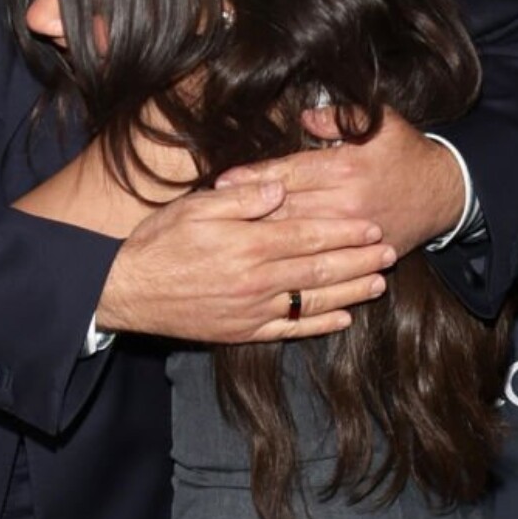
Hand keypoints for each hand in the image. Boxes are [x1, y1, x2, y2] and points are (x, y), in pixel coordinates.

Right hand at [93, 178, 388, 342]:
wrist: (126, 291)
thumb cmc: (158, 242)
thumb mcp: (196, 206)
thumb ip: (242, 197)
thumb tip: (281, 187)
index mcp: (248, 244)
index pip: (309, 235)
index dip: (345, 231)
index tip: (373, 225)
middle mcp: (257, 280)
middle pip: (321, 268)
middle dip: (360, 259)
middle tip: (391, 251)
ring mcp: (252, 310)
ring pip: (313, 300)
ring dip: (351, 291)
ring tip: (379, 283)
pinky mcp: (243, 331)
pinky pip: (290, 329)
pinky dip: (319, 325)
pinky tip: (342, 318)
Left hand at [215, 110, 463, 261]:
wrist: (446, 194)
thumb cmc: (408, 154)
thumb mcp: (382, 123)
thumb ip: (341, 117)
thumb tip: (306, 115)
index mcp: (345, 168)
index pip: (288, 173)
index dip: (253, 178)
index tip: (223, 182)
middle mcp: (345, 203)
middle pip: (286, 210)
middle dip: (248, 213)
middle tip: (212, 217)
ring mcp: (353, 234)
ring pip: (299, 240)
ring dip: (264, 241)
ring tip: (231, 242)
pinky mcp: (361, 256)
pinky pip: (323, 261)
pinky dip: (296, 264)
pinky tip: (271, 266)